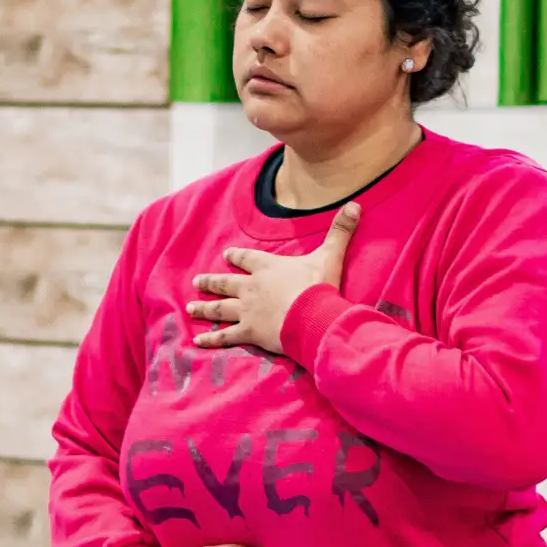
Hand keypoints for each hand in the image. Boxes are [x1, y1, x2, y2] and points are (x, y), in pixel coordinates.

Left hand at [188, 202, 360, 355]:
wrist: (312, 315)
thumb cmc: (319, 286)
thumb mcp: (331, 255)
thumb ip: (341, 230)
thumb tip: (355, 204)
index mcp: (267, 267)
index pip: (247, 258)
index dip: (236, 256)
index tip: (225, 255)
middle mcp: (251, 287)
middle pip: (226, 283)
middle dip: (211, 282)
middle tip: (196, 282)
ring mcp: (247, 310)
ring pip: (219, 308)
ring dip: (204, 308)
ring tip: (190, 308)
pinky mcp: (249, 332)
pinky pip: (226, 337)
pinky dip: (212, 340)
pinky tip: (198, 341)